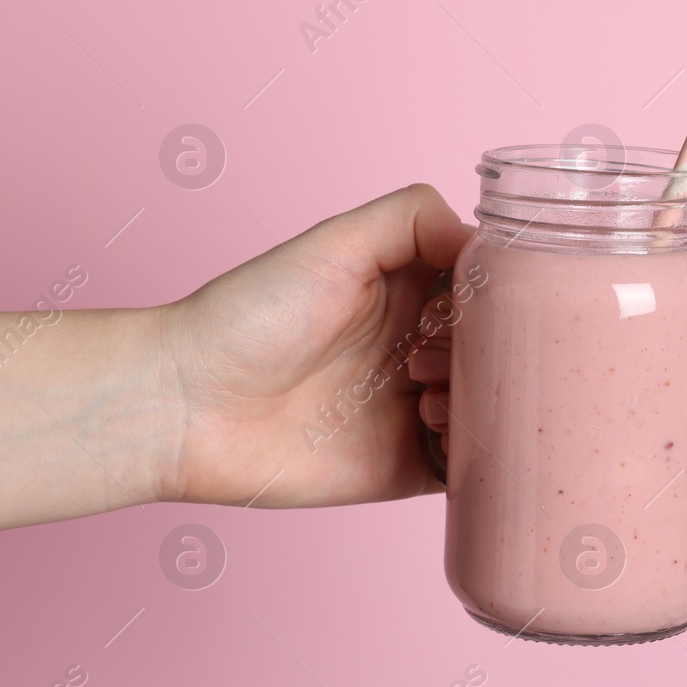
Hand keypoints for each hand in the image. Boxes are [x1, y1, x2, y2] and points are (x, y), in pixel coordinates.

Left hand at [162, 184, 470, 507]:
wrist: (186, 407)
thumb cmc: (249, 317)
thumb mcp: (334, 243)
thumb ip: (413, 219)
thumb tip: (483, 237)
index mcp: (411, 295)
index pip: (490, 294)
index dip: (496, 297)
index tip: (474, 302)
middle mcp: (422, 350)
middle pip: (499, 353)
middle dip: (486, 353)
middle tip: (430, 353)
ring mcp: (418, 410)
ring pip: (494, 407)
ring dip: (478, 400)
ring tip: (423, 395)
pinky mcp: (409, 466)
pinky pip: (471, 466)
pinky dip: (477, 453)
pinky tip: (434, 429)